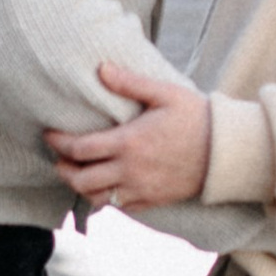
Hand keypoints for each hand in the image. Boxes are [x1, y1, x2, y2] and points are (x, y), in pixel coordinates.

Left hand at [44, 63, 211, 208]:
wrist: (226, 152)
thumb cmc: (197, 117)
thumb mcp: (165, 93)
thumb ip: (130, 83)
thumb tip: (101, 69)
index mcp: (130, 142)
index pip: (80, 148)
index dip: (58, 143)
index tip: (49, 134)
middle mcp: (130, 170)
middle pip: (81, 179)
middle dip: (63, 169)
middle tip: (58, 158)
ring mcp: (141, 189)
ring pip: (96, 198)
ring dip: (81, 187)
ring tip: (76, 173)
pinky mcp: (152, 200)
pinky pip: (119, 206)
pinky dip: (104, 199)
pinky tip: (104, 186)